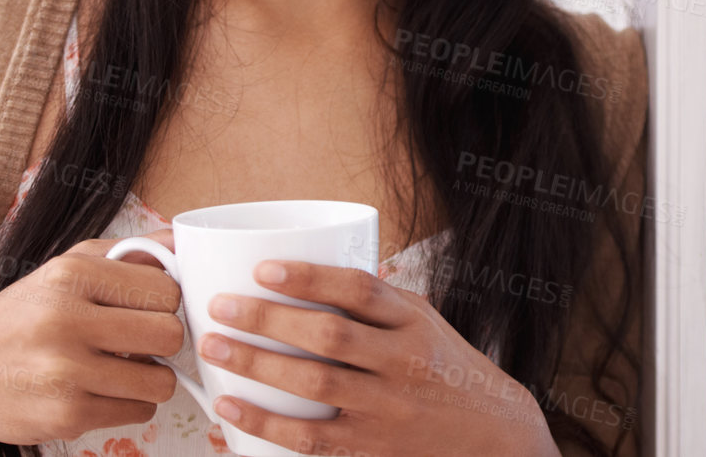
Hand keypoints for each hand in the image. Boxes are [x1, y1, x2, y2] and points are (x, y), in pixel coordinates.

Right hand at [0, 230, 186, 445]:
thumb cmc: (23, 316)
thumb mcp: (67, 267)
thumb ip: (128, 251)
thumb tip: (186, 238)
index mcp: (70, 275)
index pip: (165, 288)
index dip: (167, 301)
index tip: (150, 308)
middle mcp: (66, 321)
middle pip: (169, 334)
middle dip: (164, 339)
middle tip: (142, 341)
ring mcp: (65, 373)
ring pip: (161, 381)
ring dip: (152, 377)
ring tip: (126, 367)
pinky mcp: (66, 416)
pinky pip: (139, 412)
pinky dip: (131, 403)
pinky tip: (104, 389)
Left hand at [195, 260, 561, 456]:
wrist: (490, 433)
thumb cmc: (445, 367)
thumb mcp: (423, 321)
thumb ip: (375, 301)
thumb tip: (308, 271)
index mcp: (413, 322)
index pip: (361, 290)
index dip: (310, 278)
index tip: (264, 268)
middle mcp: (403, 363)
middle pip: (330, 337)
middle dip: (267, 320)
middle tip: (221, 306)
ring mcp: (387, 409)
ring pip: (315, 385)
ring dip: (257, 366)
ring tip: (214, 348)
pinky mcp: (371, 448)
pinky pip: (312, 438)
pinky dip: (266, 422)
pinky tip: (231, 407)